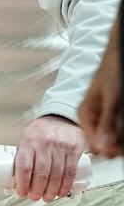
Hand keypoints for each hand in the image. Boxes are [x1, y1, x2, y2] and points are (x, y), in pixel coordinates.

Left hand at [14, 116, 85, 201]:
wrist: (61, 118)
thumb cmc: (41, 131)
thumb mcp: (27, 138)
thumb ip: (23, 155)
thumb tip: (13, 178)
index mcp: (29, 141)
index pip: (24, 165)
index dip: (22, 182)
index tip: (21, 193)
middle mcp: (45, 144)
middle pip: (41, 173)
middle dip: (37, 190)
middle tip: (35, 198)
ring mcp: (61, 147)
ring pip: (56, 175)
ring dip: (51, 191)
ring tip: (47, 198)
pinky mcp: (74, 150)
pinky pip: (70, 172)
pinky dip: (66, 186)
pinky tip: (61, 193)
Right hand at [80, 33, 123, 156]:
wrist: (119, 53)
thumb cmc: (112, 69)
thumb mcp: (110, 98)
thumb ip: (106, 122)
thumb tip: (101, 147)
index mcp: (85, 115)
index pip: (93, 144)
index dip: (107, 150)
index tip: (119, 152)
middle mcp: (94, 117)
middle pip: (104, 143)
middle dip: (115, 146)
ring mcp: (105, 116)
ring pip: (113, 138)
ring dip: (120, 140)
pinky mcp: (115, 114)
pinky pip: (119, 131)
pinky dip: (123, 134)